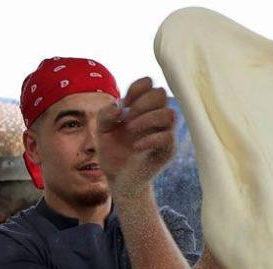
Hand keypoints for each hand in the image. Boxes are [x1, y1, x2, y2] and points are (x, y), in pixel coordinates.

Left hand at [97, 77, 175, 197]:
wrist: (119, 181)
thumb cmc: (114, 153)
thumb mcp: (102, 131)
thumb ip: (105, 115)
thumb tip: (118, 108)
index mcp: (143, 109)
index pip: (149, 84)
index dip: (137, 88)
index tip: (124, 104)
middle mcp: (156, 118)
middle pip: (161, 94)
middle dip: (141, 103)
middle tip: (127, 118)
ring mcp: (164, 134)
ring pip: (170, 114)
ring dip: (147, 119)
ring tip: (131, 130)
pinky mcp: (166, 152)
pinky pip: (168, 137)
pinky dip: (150, 139)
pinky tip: (136, 145)